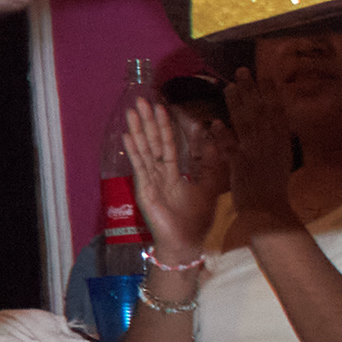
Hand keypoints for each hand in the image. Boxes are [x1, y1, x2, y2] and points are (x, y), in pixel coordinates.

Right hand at [121, 93, 219, 261]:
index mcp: (173, 173)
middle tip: (142, 99)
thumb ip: (209, 163)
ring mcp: (150, 180)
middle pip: (153, 142)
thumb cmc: (197, 219)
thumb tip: (212, 139)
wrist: (186, 242)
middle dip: (148, 121)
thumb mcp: (210, 186)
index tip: (161, 106)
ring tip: (132, 110)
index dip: (165, 126)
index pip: (168, 144)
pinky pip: (140, 165)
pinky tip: (128, 135)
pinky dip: (134, 150)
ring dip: (138, 129)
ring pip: (145, 149)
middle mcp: (159, 174)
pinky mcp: (145, 188)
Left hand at [217, 71, 298, 224]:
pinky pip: (231, 147)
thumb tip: (280, 125)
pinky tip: (215, 122)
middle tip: (242, 70)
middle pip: (260, 112)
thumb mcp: (281, 160)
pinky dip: (223, 135)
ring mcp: (255, 153)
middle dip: (252, 90)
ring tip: (228, 87)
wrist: (269, 211)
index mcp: (281, 142)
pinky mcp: (241, 165)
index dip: (271, 93)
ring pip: (246, 124)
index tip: (265, 76)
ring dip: (237, 104)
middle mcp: (270, 144)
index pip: (277, 112)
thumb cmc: (273, 187)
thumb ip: (277, 142)